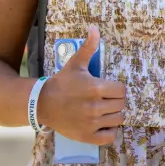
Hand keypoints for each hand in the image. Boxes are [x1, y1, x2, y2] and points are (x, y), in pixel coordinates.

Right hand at [36, 27, 127, 144]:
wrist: (42, 103)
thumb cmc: (62, 83)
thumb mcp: (75, 64)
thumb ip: (88, 47)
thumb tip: (94, 28)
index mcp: (95, 88)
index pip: (122, 90)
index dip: (117, 89)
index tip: (108, 89)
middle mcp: (95, 107)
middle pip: (122, 105)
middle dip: (116, 101)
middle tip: (105, 100)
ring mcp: (91, 123)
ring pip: (118, 120)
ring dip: (113, 115)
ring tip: (104, 111)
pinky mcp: (87, 136)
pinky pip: (110, 137)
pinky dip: (109, 132)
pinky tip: (102, 124)